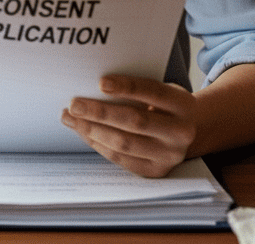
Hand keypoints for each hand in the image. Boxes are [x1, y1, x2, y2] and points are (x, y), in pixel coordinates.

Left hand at [60, 74, 199, 177]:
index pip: (153, 92)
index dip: (127, 87)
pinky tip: (83, 132)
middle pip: (135, 121)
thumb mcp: (159, 92)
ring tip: (71, 118)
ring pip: (124, 143)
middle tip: (74, 104)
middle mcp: (181, 132)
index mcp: (183, 105)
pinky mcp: (155, 171)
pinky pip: (120, 158)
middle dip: (100, 112)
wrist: (183, 133)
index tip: (101, 82)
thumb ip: (136, 90)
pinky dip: (98, 144)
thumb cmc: (161, 106)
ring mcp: (170, 155)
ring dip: (92, 130)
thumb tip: (92, 87)